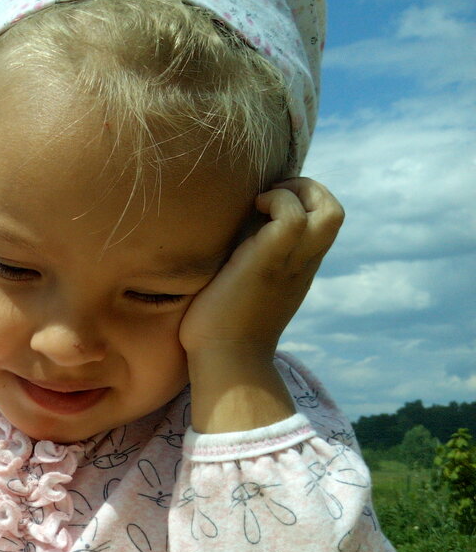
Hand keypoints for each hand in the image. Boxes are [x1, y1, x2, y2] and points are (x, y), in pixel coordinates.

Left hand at [180, 178, 343, 432]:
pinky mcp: (270, 262)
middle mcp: (301, 265)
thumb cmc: (219, 333)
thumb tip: (218, 248)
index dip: (301, 202)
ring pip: (329, 210)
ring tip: (260, 201)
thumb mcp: (238, 291)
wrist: (224, 362)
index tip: (265, 204)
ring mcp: (290, 263)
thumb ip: (242, 268)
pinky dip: (275, 202)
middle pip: (334, 212)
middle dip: (306, 189)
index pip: (319, 225)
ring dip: (296, 192)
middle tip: (267, 196)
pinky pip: (292, 216)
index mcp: (295, 270)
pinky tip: (248, 211)